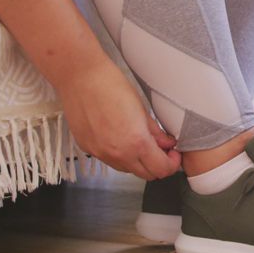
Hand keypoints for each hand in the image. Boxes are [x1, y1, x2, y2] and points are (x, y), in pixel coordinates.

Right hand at [57, 61, 180, 179]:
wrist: (80, 77)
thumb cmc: (110, 85)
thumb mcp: (141, 108)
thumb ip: (155, 132)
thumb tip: (166, 144)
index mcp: (136, 142)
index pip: (161, 169)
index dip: (172, 163)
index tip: (173, 154)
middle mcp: (117, 154)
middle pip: (145, 175)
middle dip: (157, 165)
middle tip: (161, 150)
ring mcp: (100, 153)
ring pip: (127, 169)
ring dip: (138, 161)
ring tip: (140, 142)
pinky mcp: (87, 148)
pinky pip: (109, 160)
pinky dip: (119, 155)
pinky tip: (121, 138)